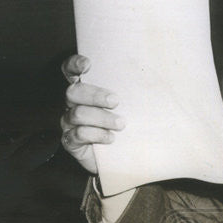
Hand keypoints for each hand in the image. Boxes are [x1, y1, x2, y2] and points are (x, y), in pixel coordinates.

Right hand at [60, 55, 124, 174]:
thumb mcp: (131, 106)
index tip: (88, 64)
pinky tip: (111, 138)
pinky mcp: (71, 142)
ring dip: (102, 118)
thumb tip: (154, 78)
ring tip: (121, 124)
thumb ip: (132, 91)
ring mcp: (69, 123)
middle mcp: (73, 104)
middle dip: (95, 95)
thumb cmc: (126, 126)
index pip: (70, 72)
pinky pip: (78, 134)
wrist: (122, 158)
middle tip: (115, 101)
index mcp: (84, 90)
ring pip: (78, 114)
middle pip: (73, 92)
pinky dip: (96, 135)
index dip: (74, 65)